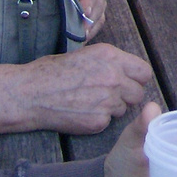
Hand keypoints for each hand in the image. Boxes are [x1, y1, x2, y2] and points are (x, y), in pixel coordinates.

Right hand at [11, 43, 153, 133]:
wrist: (31, 94)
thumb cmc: (52, 71)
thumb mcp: (85, 55)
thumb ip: (109, 62)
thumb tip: (125, 70)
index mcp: (110, 57)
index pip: (144, 72)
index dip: (136, 78)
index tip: (128, 81)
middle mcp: (113, 77)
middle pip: (138, 93)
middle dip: (127, 95)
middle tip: (109, 94)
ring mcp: (108, 101)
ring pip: (125, 108)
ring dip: (113, 107)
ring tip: (91, 101)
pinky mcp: (99, 121)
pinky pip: (109, 121)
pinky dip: (99, 119)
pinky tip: (83, 112)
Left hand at [62, 0, 107, 38]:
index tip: (83, 11)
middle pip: (98, 3)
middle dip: (89, 16)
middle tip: (79, 30)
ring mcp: (96, 2)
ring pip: (98, 16)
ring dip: (89, 26)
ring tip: (78, 37)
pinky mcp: (94, 16)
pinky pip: (97, 25)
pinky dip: (89, 32)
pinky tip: (79, 38)